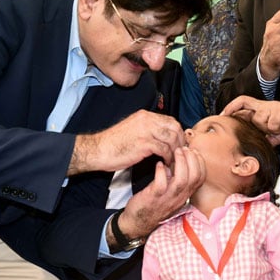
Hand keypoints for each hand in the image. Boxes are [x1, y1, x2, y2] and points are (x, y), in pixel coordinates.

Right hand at [68, 110, 184, 174]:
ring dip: (176, 151)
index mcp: (144, 116)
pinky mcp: (144, 143)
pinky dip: (168, 157)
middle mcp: (147, 120)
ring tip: (175, 161)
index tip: (179, 145)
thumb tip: (160, 136)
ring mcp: (146, 130)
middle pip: (174, 127)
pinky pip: (164, 149)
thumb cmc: (112, 144)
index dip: (177, 133)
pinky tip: (166, 164)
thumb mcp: (132, 130)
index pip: (170, 120)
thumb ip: (146, 129)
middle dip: (180, 141)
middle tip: (181, 154)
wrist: (98, 150)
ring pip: (172, 138)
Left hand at [112, 147, 205, 239]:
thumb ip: (176, 179)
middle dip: (192, 159)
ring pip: (181, 180)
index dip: (200, 162)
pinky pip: (161, 184)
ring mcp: (167, 199)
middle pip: (194, 177)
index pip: (200, 178)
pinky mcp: (153, 198)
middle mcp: (179, 197)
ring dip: (180, 163)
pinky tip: (159, 164)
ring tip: (174, 152)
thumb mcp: (170, 193)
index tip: (193, 151)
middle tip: (184, 148)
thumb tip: (178, 160)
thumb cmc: (153, 204)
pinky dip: (161, 172)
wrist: (137, 223)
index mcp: (184, 195)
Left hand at [220, 95, 279, 145]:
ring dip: (265, 128)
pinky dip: (275, 129)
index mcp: (261, 109)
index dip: (231, 107)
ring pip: (258, 119)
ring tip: (276, 129)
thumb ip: (264, 137)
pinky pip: (271, 124)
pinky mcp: (279, 112)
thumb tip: (254, 147)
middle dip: (240, 115)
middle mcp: (264, 106)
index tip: (222, 115)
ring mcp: (271, 108)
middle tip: (238, 123)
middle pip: (245, 106)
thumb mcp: (274, 132)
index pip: (242, 102)